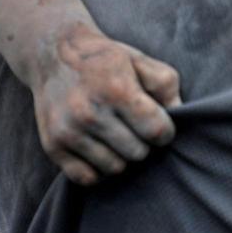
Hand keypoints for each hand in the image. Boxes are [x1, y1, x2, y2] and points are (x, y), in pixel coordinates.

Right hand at [32, 22, 180, 184]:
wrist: (55, 55)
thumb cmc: (107, 59)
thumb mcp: (142, 61)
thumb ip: (166, 87)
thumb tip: (179, 115)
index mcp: (117, 89)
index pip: (156, 130)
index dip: (166, 131)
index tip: (161, 124)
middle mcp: (90, 113)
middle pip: (137, 152)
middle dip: (144, 142)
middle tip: (136, 127)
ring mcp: (68, 132)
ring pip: (114, 167)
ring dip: (122, 155)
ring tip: (118, 135)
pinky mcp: (52, 146)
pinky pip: (87, 177)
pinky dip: (98, 168)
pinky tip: (101, 148)